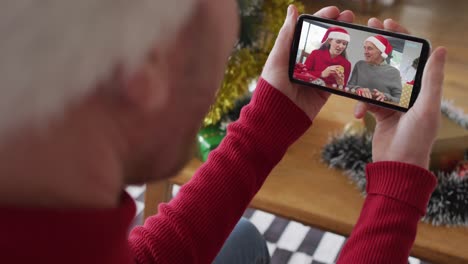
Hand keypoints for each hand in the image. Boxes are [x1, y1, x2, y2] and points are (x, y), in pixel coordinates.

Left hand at [261, 5, 354, 119]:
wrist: (277, 117)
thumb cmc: (272, 86)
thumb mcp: (277, 58)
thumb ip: (287, 35)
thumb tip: (292, 9)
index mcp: (293, 53)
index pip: (310, 31)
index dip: (323, 19)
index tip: (335, 10)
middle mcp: (306, 63)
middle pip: (325, 41)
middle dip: (338, 28)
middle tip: (350, 18)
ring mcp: (317, 76)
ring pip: (335, 57)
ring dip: (346, 44)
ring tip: (356, 33)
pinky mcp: (324, 90)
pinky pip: (338, 77)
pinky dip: (347, 67)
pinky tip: (357, 55)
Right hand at [354, 18, 446, 167]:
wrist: (397, 166)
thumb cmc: (416, 140)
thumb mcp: (426, 108)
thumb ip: (431, 79)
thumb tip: (441, 49)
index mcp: (423, 88)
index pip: (413, 56)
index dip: (401, 38)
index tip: (387, 24)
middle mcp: (408, 92)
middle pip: (392, 63)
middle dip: (379, 49)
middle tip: (367, 33)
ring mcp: (393, 102)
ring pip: (375, 81)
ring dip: (365, 81)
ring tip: (355, 77)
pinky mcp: (380, 112)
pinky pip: (367, 99)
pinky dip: (361, 104)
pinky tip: (359, 114)